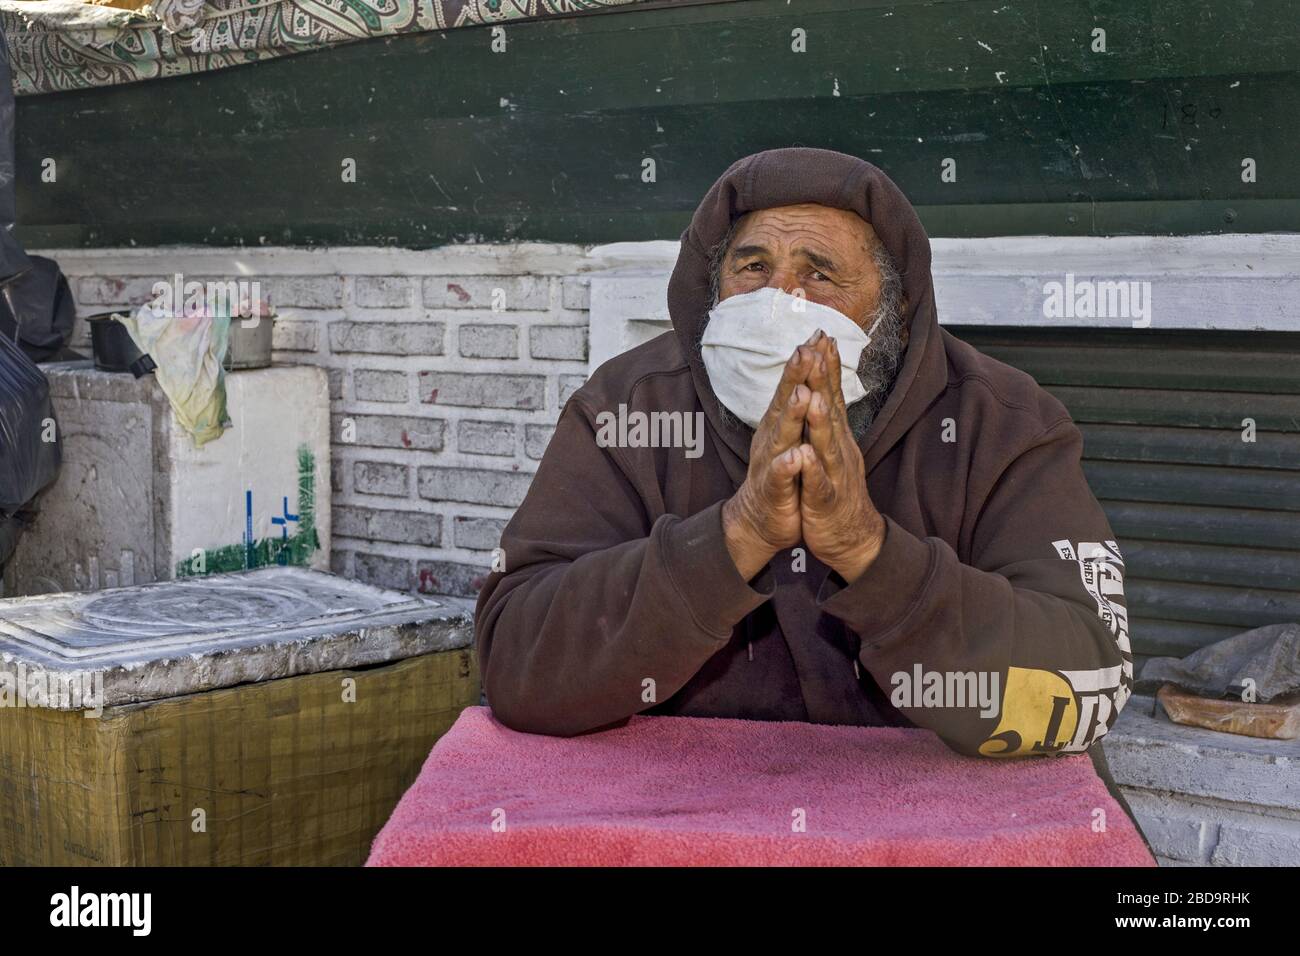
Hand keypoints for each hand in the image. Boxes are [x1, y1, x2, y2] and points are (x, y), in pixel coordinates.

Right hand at [721, 336, 815, 579]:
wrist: (761, 519)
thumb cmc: (782, 474)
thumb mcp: (792, 435)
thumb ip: (798, 404)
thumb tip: (808, 370)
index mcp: (781, 424)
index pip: (794, 386)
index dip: (806, 362)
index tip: (818, 334)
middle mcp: (773, 437)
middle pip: (785, 402)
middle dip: (795, 376)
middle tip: (805, 349)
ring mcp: (772, 463)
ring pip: (783, 436)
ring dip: (791, 415)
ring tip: (801, 395)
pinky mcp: (774, 490)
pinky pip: (780, 477)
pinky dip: (787, 466)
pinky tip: (795, 457)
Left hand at [796, 333, 885, 582]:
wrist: (850, 537)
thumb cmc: (834, 488)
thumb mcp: (831, 448)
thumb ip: (828, 418)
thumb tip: (823, 385)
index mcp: (835, 436)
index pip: (830, 394)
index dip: (826, 366)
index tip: (821, 334)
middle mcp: (838, 448)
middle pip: (830, 409)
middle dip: (823, 380)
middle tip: (817, 348)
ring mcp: (834, 473)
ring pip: (826, 443)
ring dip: (820, 420)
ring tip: (812, 396)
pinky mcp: (826, 500)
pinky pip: (818, 484)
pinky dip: (811, 470)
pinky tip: (804, 457)